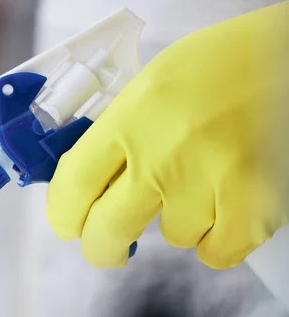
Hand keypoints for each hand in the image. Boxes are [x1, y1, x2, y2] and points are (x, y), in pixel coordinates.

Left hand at [46, 2, 288, 268]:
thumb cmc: (224, 65)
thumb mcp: (153, 85)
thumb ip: (120, 131)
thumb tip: (90, 180)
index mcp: (130, 116)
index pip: (71, 184)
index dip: (62, 215)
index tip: (68, 224)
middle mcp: (160, 152)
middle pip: (105, 231)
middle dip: (101, 248)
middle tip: (109, 247)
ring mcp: (206, 181)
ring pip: (173, 237)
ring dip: (181, 220)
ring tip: (205, 181)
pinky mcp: (253, 204)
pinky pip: (217, 251)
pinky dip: (220, 239)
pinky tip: (226, 208)